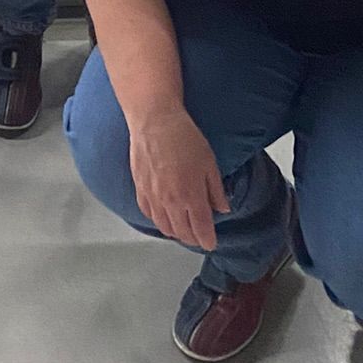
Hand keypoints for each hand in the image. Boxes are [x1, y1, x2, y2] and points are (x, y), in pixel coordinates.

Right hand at [129, 106, 230, 250]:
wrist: (154, 120)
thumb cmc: (183, 136)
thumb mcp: (209, 161)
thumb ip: (216, 189)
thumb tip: (223, 208)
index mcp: (191, 196)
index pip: (201, 230)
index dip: (208, 240)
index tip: (211, 243)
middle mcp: (171, 201)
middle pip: (183, 233)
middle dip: (193, 239)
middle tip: (200, 236)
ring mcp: (153, 197)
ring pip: (165, 228)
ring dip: (176, 232)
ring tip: (184, 228)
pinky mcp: (140, 189)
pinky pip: (149, 215)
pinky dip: (158, 220)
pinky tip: (164, 215)